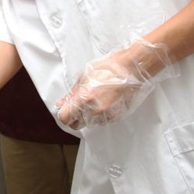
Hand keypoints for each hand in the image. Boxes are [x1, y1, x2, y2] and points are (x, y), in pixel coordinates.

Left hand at [55, 39, 178, 129]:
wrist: (131, 69)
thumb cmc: (110, 68)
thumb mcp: (84, 77)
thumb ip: (71, 94)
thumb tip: (62, 103)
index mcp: (85, 98)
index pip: (65, 118)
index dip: (63, 113)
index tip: (64, 108)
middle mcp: (95, 110)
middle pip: (76, 125)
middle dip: (74, 117)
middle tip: (77, 106)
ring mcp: (107, 115)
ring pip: (89, 124)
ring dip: (87, 116)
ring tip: (94, 100)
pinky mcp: (116, 117)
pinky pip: (102, 121)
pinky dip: (99, 115)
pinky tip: (103, 102)